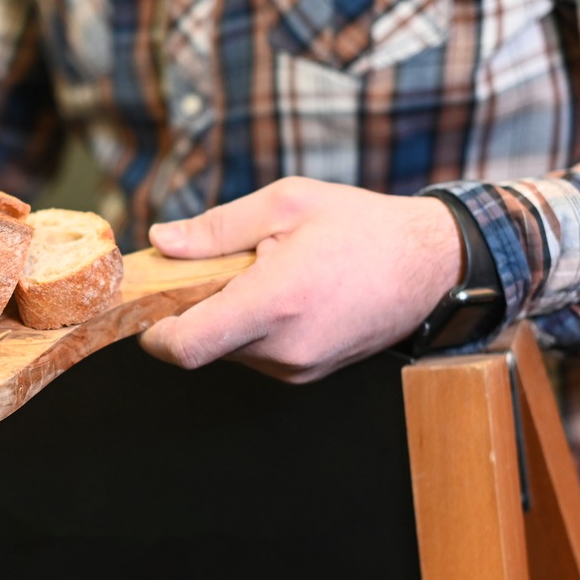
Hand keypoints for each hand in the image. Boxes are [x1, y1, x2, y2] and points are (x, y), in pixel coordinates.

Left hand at [139, 177, 463, 382]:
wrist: (432, 266)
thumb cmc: (363, 228)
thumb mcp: (286, 204)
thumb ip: (216, 228)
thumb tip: (162, 242)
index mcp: (274, 304)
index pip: (185, 346)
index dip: (152, 332)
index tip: (147, 306)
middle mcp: (283, 348)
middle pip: (201, 344)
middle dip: (195, 308)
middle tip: (222, 267)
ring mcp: (296, 368)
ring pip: (227, 349)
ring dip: (227, 316)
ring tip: (267, 276)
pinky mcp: (305, 375)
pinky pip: (255, 354)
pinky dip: (252, 328)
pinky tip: (286, 296)